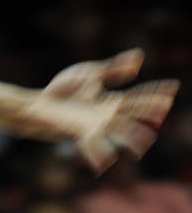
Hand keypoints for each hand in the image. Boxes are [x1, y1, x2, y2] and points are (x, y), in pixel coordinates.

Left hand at [32, 48, 178, 175]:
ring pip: (121, 132)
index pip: (138, 96)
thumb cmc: (65, 89)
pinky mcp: (80, 132)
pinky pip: (95, 145)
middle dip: (149, 109)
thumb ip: (114, 69)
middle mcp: (109, 115)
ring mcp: (96, 126)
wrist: (41, 102)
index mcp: (113, 101)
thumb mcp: (91, 73)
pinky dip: (100, 151)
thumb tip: (139, 56)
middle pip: (134, 112)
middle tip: (164, 106)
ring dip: (135, 135)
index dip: (154, 92)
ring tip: (147, 135)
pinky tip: (108, 156)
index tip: (172, 87)